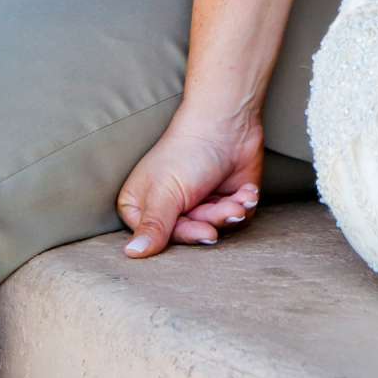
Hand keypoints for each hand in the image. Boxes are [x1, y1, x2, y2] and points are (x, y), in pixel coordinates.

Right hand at [116, 107, 263, 258]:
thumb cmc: (188, 152)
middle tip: (227, 209)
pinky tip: (246, 191)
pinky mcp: (223, 201)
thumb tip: (131, 254)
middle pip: (189, 236)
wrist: (229, 123)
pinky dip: (243, 204)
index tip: (203, 228)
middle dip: (212, 220)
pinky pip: (234, 220)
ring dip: (230, 212)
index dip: (185, 234)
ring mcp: (197, 205)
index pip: (159, 239)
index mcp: (141, 205)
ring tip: (238, 196)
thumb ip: (153, 226)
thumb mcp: (166, 192)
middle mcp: (167, 208)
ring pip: (214, 229)